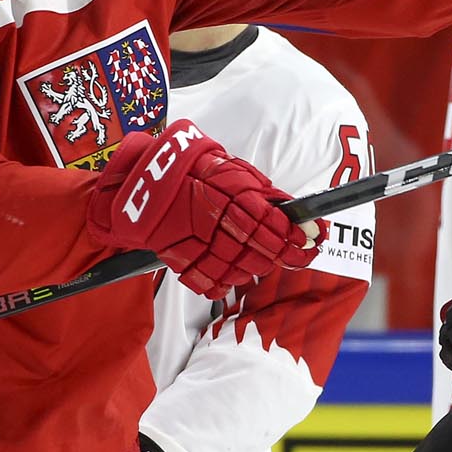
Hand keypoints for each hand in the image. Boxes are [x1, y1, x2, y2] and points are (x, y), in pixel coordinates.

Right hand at [88, 119, 325, 297]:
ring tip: (263, 261)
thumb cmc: (188, 169)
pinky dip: (224, 283)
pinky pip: (209, 282)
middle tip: (298, 254)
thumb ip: (258, 190)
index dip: (297, 235)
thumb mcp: (227, 167)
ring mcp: (195, 243)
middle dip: (283, 255)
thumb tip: (292, 210)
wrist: (137, 181)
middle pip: (260, 250)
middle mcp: (213, 220)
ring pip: (240, 270)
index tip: (314, 239)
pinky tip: (232, 275)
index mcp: (227, 193)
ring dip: (257, 268)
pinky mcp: (178, 260)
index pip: (272, 222)